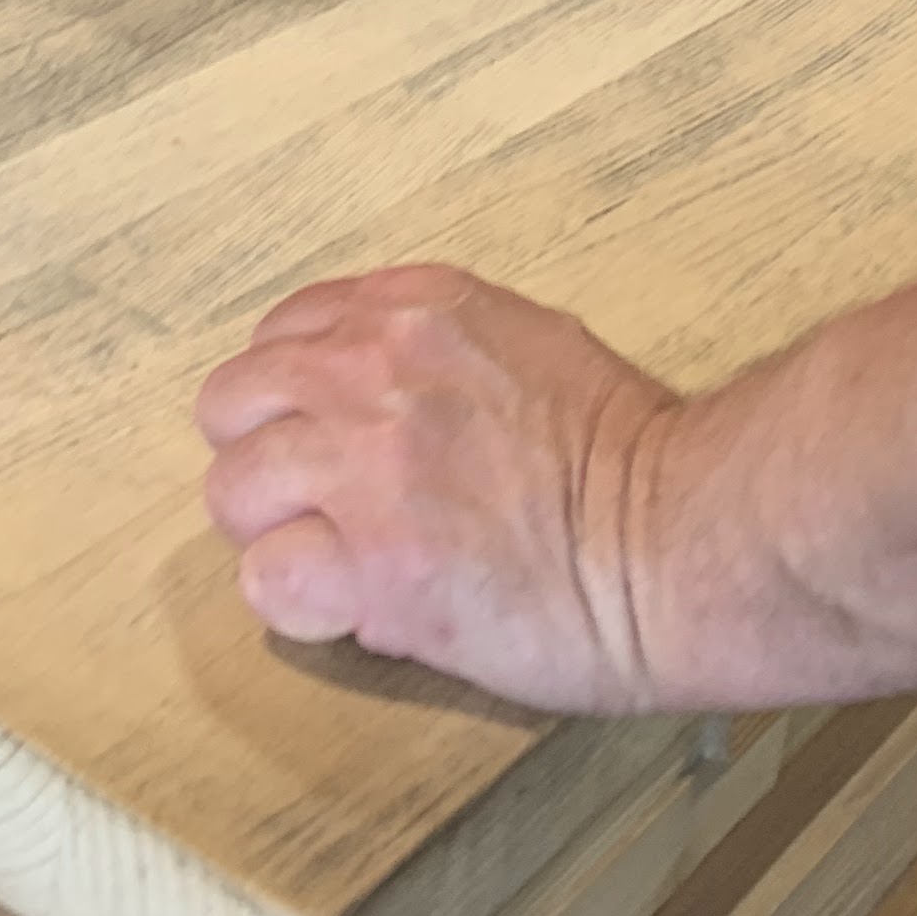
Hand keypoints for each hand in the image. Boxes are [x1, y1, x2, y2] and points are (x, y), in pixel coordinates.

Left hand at [196, 264, 677, 712]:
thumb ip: (433, 349)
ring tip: (338, 562)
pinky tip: (351, 606)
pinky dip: (296, 601)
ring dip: (276, 532)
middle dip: (265, 457)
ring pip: (233, 490)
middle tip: (320, 507)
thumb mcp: (526, 342)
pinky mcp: (373, 567)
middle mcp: (373, 369)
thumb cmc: (630, 456)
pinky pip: (266, 579)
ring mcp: (366, 466)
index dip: (294, 395)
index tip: (322, 436)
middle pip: (232, 404)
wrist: (684, 539)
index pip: (283, 331)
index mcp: (414, 309)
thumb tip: (375, 386)